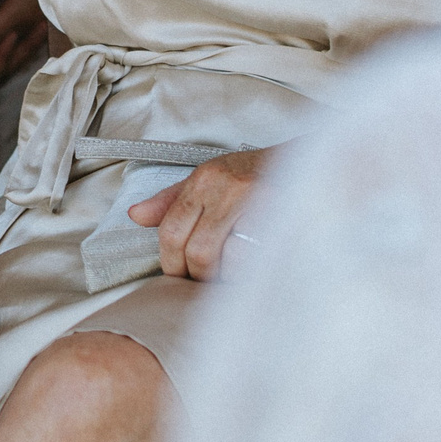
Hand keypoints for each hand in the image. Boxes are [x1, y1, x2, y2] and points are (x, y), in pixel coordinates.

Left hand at [126, 150, 271, 280]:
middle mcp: (228, 188)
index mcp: (206, 178)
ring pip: (226, 260)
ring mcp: (258, 203)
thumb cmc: (252, 173)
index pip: (172, 229)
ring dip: (223, 277)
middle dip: (196, 275)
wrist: (305, 162)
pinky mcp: (282, 220)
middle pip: (198, 251)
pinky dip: (247, 273)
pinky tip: (249, 270)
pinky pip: (254, 260)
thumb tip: (136, 216)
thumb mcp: (209, 178)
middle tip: (203, 279)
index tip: (176, 274)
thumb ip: (171, 200)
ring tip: (227, 276)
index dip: (170, 262)